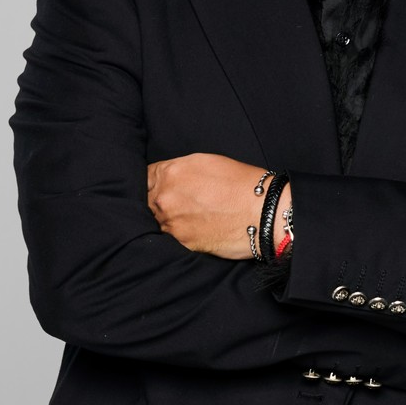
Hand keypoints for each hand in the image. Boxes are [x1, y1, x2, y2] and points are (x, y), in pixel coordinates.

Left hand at [147, 153, 272, 259]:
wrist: (262, 211)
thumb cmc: (241, 183)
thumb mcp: (206, 161)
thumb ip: (179, 169)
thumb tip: (167, 178)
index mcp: (170, 172)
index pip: (144, 177)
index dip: (152, 182)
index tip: (158, 187)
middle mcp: (165, 197)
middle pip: (147, 201)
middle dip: (159, 202)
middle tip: (180, 204)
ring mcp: (171, 222)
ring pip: (158, 221)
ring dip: (169, 220)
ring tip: (192, 218)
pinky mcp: (182, 243)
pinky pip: (171, 238)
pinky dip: (181, 235)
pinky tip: (197, 229)